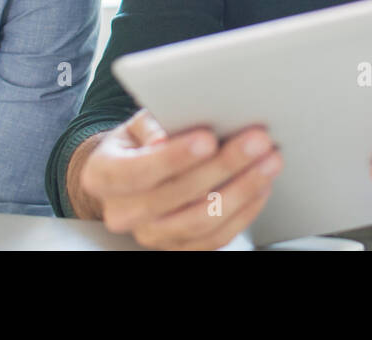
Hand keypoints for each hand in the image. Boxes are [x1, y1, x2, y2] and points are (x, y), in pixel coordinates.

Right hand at [79, 109, 282, 249]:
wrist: (132, 172)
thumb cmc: (140, 142)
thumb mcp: (138, 123)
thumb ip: (153, 124)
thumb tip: (165, 135)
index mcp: (103, 175)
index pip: (138, 171)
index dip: (174, 157)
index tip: (208, 138)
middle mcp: (122, 212)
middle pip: (176, 196)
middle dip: (223, 166)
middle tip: (256, 141)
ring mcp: (150, 235)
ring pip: (201, 221)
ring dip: (242, 189)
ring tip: (269, 161)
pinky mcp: (178, 248)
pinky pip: (215, 239)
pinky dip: (244, 211)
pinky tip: (261, 186)